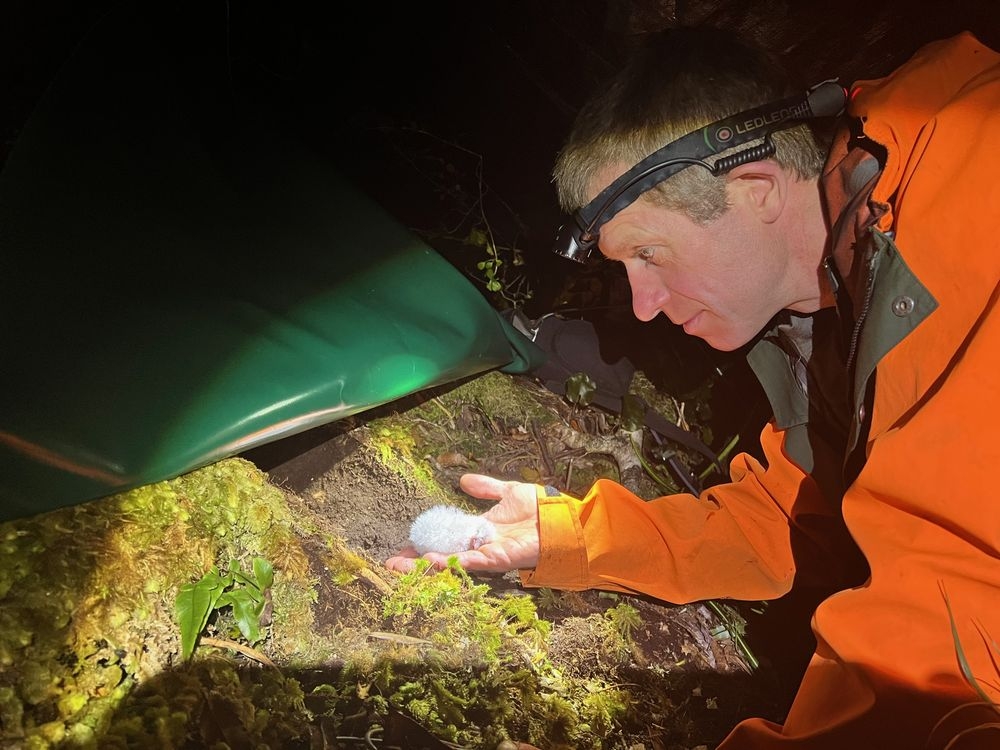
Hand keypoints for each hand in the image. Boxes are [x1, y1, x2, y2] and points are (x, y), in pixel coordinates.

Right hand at [385, 473, 539, 573]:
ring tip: (406, 566)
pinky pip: (475, 562)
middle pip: (443, 556)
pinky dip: (457, 562)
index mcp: (479, 531)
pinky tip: (437, 561)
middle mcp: (480, 546)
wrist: (564, 518)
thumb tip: (463, 480)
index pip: (444, 540)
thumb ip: (486, 488)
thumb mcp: (508, 492)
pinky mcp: (501, 558)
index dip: (422, 546)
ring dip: (429, 565)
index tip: (400, 551)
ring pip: (454, 563)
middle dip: (417, 563)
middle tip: (391, 565)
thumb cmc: (541, 508)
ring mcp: (489, 554)